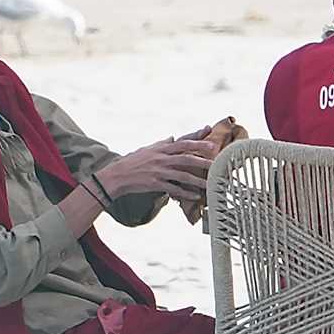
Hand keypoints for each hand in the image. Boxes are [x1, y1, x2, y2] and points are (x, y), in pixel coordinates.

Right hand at [96, 134, 217, 201]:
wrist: (117, 176)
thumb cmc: (133, 162)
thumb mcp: (148, 149)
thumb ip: (162, 144)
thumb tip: (173, 137)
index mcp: (161, 148)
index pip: (182, 141)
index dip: (197, 138)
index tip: (210, 137)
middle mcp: (161, 158)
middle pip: (186, 157)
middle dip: (202, 159)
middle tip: (215, 162)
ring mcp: (159, 171)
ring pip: (182, 175)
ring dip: (198, 180)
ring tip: (210, 184)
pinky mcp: (156, 184)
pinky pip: (174, 189)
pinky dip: (185, 193)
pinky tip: (196, 196)